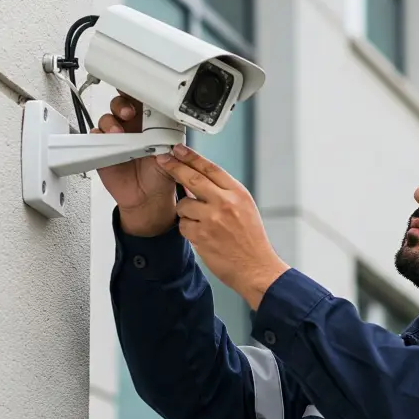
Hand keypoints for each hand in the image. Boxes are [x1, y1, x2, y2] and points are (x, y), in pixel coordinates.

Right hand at [93, 92, 177, 236]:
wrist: (148, 198)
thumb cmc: (160, 175)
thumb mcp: (172, 156)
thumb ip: (170, 142)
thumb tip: (169, 133)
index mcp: (150, 123)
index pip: (142, 100)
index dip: (138, 91)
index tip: (138, 87)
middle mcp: (132, 127)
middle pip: (120, 103)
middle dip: (122, 103)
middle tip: (129, 112)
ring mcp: (116, 137)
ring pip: (107, 118)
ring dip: (111, 122)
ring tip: (119, 133)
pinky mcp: (103, 149)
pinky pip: (96, 136)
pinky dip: (99, 136)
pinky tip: (106, 141)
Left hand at [155, 145, 289, 307]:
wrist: (256, 268)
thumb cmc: (251, 241)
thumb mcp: (245, 209)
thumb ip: (224, 193)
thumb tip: (200, 181)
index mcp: (237, 194)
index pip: (211, 168)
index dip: (192, 157)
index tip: (179, 150)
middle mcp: (225, 203)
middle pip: (192, 178)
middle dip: (174, 167)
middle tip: (163, 161)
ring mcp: (212, 219)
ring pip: (183, 204)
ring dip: (186, 211)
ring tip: (200, 222)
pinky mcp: (201, 236)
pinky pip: (183, 225)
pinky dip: (188, 229)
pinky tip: (201, 235)